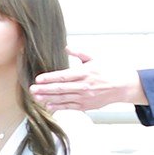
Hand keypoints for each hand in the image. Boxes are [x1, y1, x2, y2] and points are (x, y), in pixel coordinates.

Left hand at [29, 51, 144, 112]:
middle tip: (31, 90)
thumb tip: (67, 47)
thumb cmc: (107, 70)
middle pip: (60, 89)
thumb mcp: (94, 58)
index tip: (38, 79)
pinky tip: (49, 105)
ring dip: (48, 99)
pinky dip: (58, 107)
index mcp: (85, 73)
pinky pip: (69, 107)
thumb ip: (79, 53)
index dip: (49, 78)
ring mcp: (84, 97)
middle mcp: (84, 86)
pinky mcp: (86, 105)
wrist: (122, 86)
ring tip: (36, 98)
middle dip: (44, 90)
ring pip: (63, 99)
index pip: (63, 76)